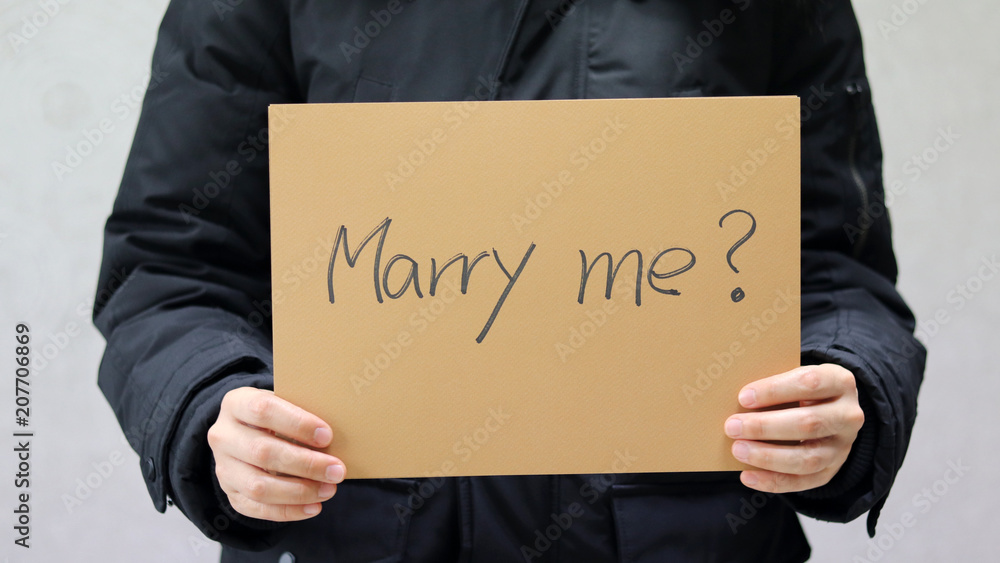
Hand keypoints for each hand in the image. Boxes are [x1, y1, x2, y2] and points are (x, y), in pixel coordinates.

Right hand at [208, 387, 345, 520]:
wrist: (248, 431)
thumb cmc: (277, 415)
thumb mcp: (286, 403)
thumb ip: (304, 412)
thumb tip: (340, 434)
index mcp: (237, 403)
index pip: (263, 410)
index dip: (297, 424)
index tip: (328, 436)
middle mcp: (223, 435)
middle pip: (262, 452)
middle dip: (306, 464)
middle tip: (337, 470)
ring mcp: (223, 467)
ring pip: (258, 486)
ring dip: (299, 491)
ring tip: (329, 490)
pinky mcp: (229, 492)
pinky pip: (256, 508)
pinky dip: (288, 511)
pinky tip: (313, 507)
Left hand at [724, 364, 864, 492]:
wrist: (830, 409)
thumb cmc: (803, 389)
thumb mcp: (795, 376)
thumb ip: (773, 384)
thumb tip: (738, 400)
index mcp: (839, 382)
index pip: (809, 383)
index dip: (774, 390)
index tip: (743, 397)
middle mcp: (848, 416)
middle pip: (808, 423)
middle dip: (765, 426)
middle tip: (732, 426)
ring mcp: (842, 447)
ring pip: (808, 459)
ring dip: (768, 457)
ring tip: (738, 449)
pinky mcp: (832, 470)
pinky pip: (803, 482)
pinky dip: (772, 481)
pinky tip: (747, 476)